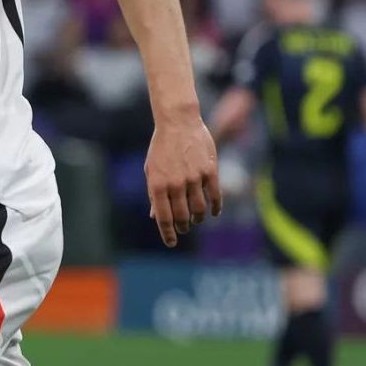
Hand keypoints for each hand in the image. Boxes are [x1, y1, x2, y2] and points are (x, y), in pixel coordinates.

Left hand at [145, 117, 221, 247]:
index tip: (171, 243)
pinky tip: (213, 213)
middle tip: (184, 228)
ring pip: (199, 209)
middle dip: (183, 227)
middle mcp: (175, 184)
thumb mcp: (151, 170)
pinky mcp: (210, 171)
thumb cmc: (161, 148)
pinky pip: (214, 196)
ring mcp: (194, 178)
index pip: (163, 218)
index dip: (167, 233)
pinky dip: (215, 208)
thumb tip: (155, 217)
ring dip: (198, 218)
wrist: (178, 123)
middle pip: (182, 216)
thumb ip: (154, 194)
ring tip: (196, 219)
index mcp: (157, 185)